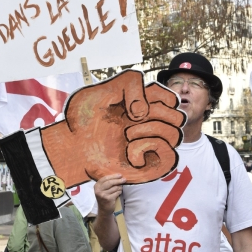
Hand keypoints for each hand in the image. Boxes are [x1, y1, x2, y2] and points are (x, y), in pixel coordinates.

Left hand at [41, 70, 185, 186]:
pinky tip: (131, 151)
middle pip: (178, 116)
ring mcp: (151, 145)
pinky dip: (151, 150)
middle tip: (133, 118)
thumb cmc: (86, 117)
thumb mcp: (103, 90)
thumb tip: (145, 110)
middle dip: (159, 114)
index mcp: (145, 105)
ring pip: (175, 134)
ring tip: (128, 135)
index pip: (171, 98)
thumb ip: (129, 85)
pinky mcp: (148, 166)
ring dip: (151, 131)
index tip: (138, 101)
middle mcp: (151, 125)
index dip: (161, 97)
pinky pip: (169, 156)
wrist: (73, 143)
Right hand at [94, 174, 125, 214]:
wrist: (104, 209)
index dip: (113, 176)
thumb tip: (118, 176)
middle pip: (110, 182)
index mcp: (96, 186)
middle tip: (124, 179)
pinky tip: (119, 192)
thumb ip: (107, 183)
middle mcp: (98, 190)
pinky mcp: (108, 199)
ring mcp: (103, 195)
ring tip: (120, 188)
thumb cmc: (104, 197)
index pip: (105, 178)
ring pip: (115, 187)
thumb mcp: (102, 189)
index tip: (120, 175)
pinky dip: (119, 192)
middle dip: (118, 180)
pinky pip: (117, 192)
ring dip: (119, 187)